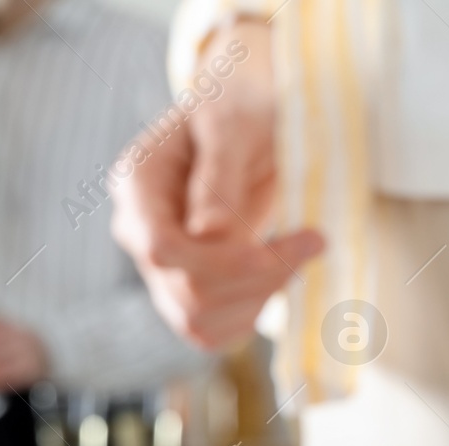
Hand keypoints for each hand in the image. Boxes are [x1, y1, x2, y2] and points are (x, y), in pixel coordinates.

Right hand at [112, 20, 322, 349]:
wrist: (247, 123)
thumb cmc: (241, 110)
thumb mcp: (235, 125)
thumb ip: (219, 174)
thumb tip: (208, 234)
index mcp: (137, 182)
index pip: (158, 246)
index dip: (218, 260)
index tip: (275, 247)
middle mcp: (137, 230)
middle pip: (184, 290)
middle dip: (255, 276)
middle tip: (312, 239)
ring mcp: (156, 267)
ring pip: (196, 320)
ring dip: (259, 296)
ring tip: (300, 250)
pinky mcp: (182, 293)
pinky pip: (211, 332)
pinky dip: (253, 311)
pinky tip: (281, 271)